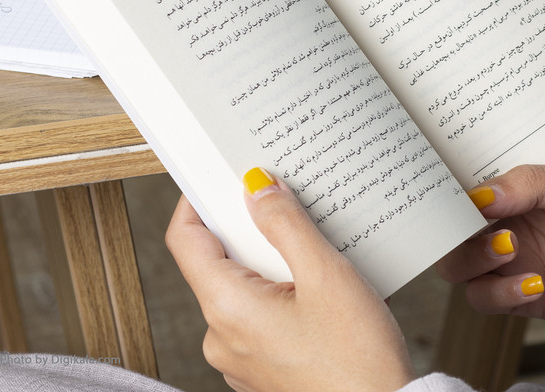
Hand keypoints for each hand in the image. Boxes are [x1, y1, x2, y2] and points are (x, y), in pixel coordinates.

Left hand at [165, 169, 416, 391]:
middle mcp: (223, 336)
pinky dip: (276, 289)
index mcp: (227, 310)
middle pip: (215, 261)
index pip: (186, 240)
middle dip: (246, 228)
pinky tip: (312, 284)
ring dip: (267, 259)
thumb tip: (258, 189)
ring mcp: (240, 357)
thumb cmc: (358, 359)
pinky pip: (256, 313)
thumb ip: (285, 224)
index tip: (219, 176)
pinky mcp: (261, 367)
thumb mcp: (324, 274)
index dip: (196, 201)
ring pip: (240, 287)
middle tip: (279, 202)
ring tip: (307, 245)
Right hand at [438, 162, 544, 331]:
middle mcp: (507, 221)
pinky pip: (487, 299)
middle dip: (456, 230)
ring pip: (459, 266)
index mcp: (516, 187)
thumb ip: (531, 183)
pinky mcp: (523, 296)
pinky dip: (500, 294)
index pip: (465, 185)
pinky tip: (534, 284)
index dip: (448, 190)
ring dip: (473, 260)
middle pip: (451, 229)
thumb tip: (480, 194)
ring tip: (512, 251)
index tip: (450, 195)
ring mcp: (513, 259)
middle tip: (488, 227)